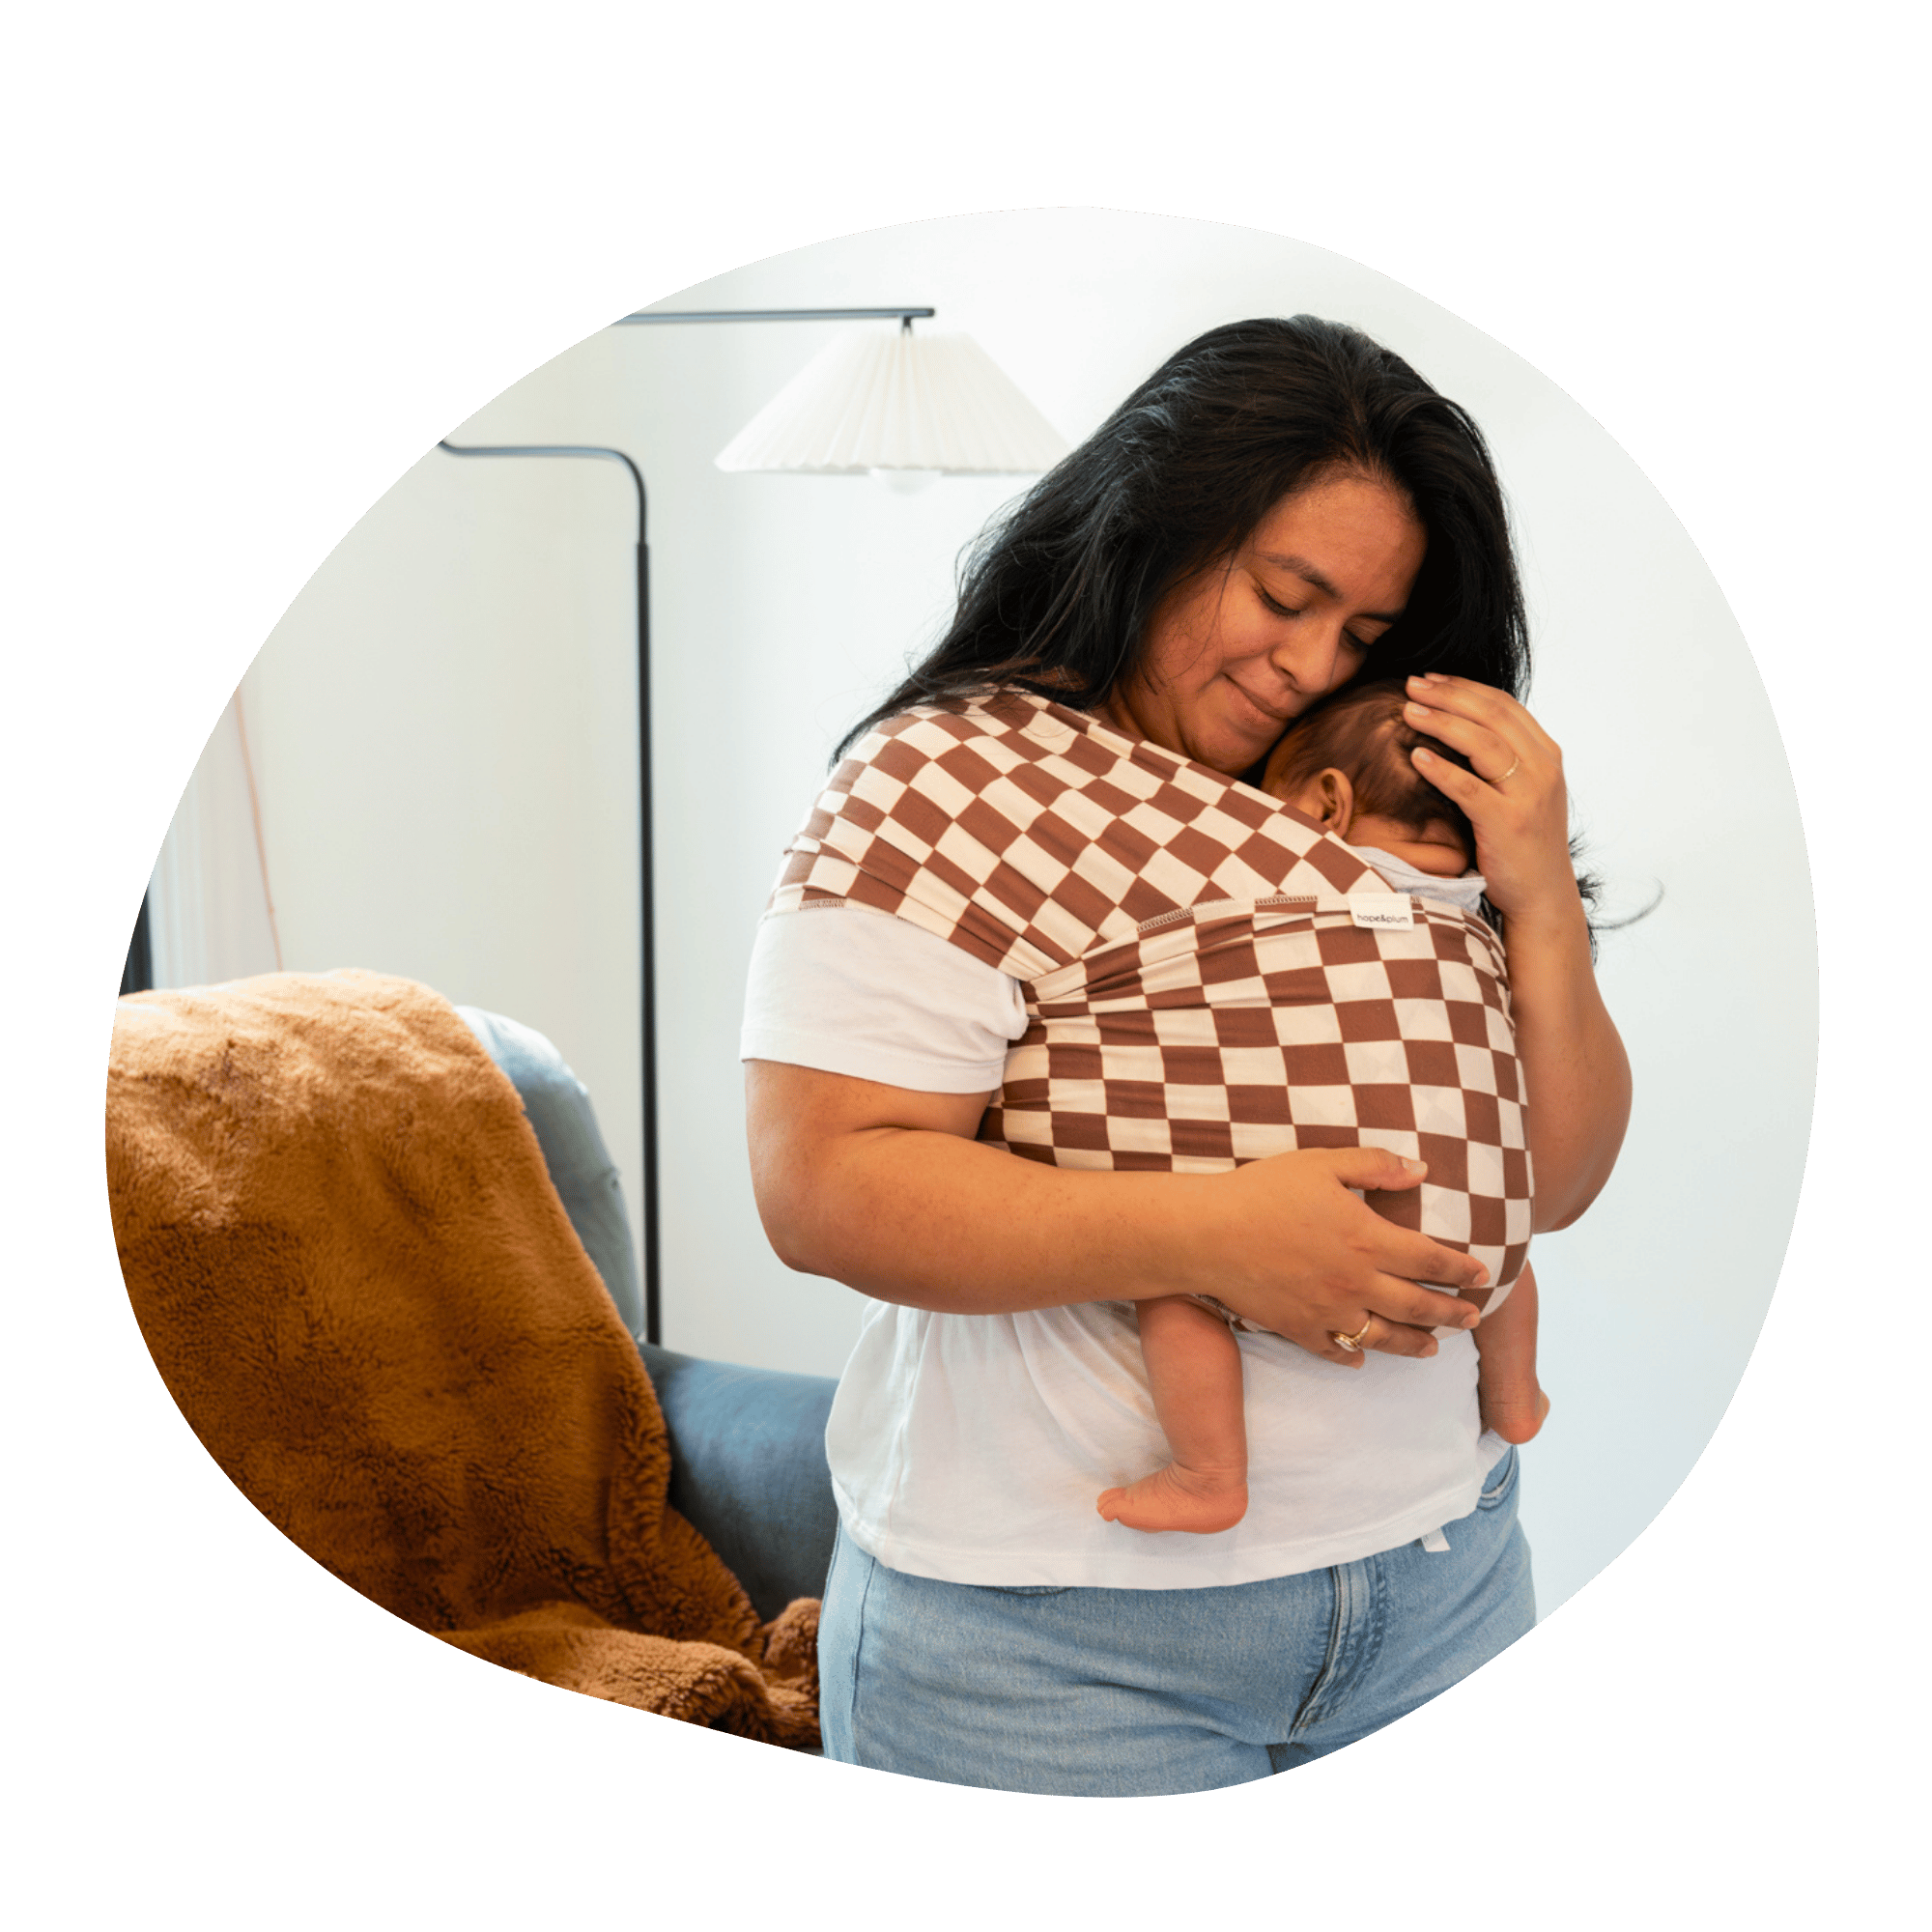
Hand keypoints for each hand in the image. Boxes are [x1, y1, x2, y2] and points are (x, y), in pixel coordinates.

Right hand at [1205, 1147, 1488, 1367]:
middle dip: (1451, 1313)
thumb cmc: (1262, 1190)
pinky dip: (1352, 1355)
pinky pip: (1334, 1349)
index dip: (1461, 1269)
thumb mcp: (1321, 1163)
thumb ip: (1375, 1166)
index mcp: (1367, 1239)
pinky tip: (1361, 1356)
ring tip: (1432, 1350)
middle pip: (1417, 1306)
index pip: (1430, 1259)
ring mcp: (1327, 1310)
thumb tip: (1422, 1169)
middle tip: (1471, 1318)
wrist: (1207, 1233)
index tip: (1482, 1275)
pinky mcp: (1297, 1328)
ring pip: (1384, 1336)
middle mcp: (1355, 1282)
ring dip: (1414, 1345)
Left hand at [1401, 673, 1577, 924]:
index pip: (1503, 705)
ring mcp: (1528, 794)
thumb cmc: (1521, 841)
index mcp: (1546, 754)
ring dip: (1442, 722)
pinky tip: (1416, 755)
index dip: (1464, 687)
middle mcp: (1543, 768)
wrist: (1541, 893)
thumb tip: (1460, 725)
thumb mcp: (1521, 791)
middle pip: (1492, 715)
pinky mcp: (1508, 822)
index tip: (1430, 678)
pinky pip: (1469, 787)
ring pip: (1483, 743)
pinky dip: (1441, 768)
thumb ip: (1502, 758)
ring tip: (1408, 710)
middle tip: (1412, 684)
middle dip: (1448, 694)